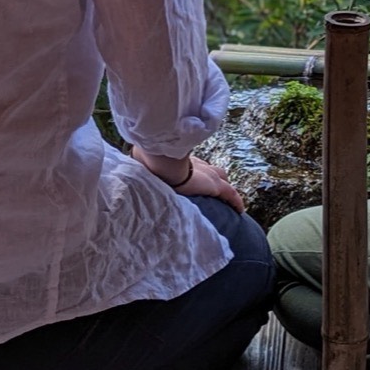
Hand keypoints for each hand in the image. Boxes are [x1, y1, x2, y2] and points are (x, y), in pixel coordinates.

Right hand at [130, 146, 246, 212]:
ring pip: (222, 178)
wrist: (162, 161)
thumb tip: (128, 166)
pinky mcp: (215, 185)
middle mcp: (196, 165)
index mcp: (180, 160)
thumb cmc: (150, 160)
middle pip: (211, 169)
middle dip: (213, 175)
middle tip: (214, 183)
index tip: (195, 173)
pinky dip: (236, 201)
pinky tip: (240, 209)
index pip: (193, 164)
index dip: (196, 169)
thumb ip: (141, 164)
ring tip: (227, 195)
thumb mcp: (144, 162)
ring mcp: (207, 174)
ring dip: (224, 187)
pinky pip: (230, 195)